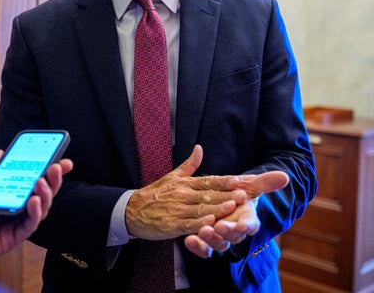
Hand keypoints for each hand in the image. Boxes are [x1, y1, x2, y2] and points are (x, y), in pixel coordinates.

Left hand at [0, 149, 72, 272]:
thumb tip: (1, 153)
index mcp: (1, 191)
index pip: (28, 178)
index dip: (45, 168)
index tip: (58, 157)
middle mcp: (10, 205)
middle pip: (40, 191)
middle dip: (53, 178)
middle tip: (58, 166)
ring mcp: (12, 222)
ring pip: (40, 208)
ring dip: (46, 192)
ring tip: (44, 180)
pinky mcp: (10, 237)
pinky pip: (29, 225)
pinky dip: (36, 212)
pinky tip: (34, 200)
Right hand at [125, 145, 247, 240]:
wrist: (131, 210)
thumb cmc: (154, 194)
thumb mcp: (171, 176)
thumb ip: (189, 164)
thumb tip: (199, 148)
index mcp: (185, 184)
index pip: (208, 180)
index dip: (223, 181)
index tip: (239, 180)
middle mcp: (182, 195)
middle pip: (207, 195)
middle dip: (226, 194)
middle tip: (243, 194)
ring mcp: (176, 210)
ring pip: (200, 209)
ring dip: (216, 208)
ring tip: (232, 207)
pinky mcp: (170, 224)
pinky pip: (187, 224)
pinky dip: (198, 224)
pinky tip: (209, 223)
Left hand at [184, 170, 289, 257]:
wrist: (223, 200)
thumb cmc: (239, 193)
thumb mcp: (250, 185)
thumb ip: (265, 182)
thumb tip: (285, 177)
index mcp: (248, 220)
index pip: (250, 226)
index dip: (245, 226)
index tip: (240, 224)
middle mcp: (235, 232)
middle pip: (232, 237)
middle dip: (226, 232)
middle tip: (218, 226)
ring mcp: (221, 238)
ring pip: (218, 244)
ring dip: (210, 239)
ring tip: (202, 231)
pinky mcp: (207, 242)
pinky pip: (204, 249)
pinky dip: (197, 247)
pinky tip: (188, 241)